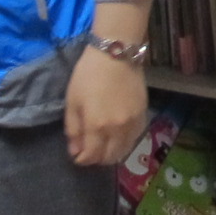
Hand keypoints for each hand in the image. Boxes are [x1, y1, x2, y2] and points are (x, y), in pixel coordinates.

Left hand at [65, 46, 147, 167]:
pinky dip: (125, 142)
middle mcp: (117, 130)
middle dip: (97, 159)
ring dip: (112, 153)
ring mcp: (132, 124)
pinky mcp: (143, 116)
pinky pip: (134, 139)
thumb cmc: (88, 75)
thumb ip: (73, 129)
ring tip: (104, 145)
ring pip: (124, 151)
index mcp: (97, 126)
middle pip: (109, 158)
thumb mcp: (72, 101)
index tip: (77, 155)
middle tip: (90, 150)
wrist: (116, 55)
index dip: (82, 160)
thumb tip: (75, 151)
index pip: (91, 156)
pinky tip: (117, 135)